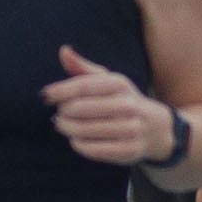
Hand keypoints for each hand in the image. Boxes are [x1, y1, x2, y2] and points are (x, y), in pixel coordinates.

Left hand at [46, 47, 172, 164]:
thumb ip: (83, 67)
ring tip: (64, 126)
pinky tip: (76, 139)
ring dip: (67, 129)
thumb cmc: (122, 101)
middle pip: (79, 109)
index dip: (59, 91)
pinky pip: (92, 149)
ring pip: (83, 131)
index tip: (45, 96)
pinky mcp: (129, 151)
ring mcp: (130, 129)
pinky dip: (77, 144)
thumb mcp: (107, 80)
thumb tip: (63, 50)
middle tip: (59, 114)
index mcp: (120, 84)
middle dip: (62, 113)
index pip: (82, 86)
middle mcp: (128, 105)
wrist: (156, 129)